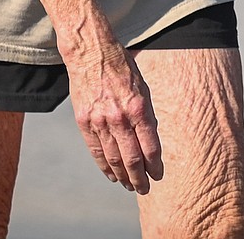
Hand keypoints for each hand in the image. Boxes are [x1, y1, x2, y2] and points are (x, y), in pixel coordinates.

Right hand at [67, 41, 163, 192]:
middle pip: (132, 158)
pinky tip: (112, 175)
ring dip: (123, 176)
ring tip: (130, 186)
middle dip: (140, 178)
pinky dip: (105, 167)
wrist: (91, 53)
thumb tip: (151, 137)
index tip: (158, 175)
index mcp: (138, 107)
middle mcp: (119, 118)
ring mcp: (100, 121)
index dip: (155, 165)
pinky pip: (96, 151)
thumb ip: (147, 113)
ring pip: (113, 159)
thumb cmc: (122, 66)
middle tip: (145, 189)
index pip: (150, 146)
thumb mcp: (143, 86)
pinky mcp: (84, 122)